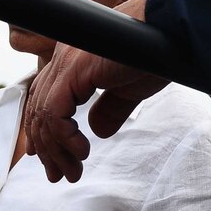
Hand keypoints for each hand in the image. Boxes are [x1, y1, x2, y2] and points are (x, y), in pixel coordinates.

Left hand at [25, 0, 170, 182]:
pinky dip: (64, 138)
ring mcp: (66, 62)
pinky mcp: (73, 71)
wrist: (172, 36)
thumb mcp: (128, 89)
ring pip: (44, 116)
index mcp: (74, 57)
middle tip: (58, 174)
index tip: (48, 158)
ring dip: (56, 150)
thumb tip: (96, 130)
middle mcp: (64, 56)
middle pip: (38, 108)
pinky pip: (55, 114)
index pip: (44, 96)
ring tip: (72, 172)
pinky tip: (82, 153)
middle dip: (47, 147)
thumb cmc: (156, 54)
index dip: (42, 129)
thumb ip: (110, 108)